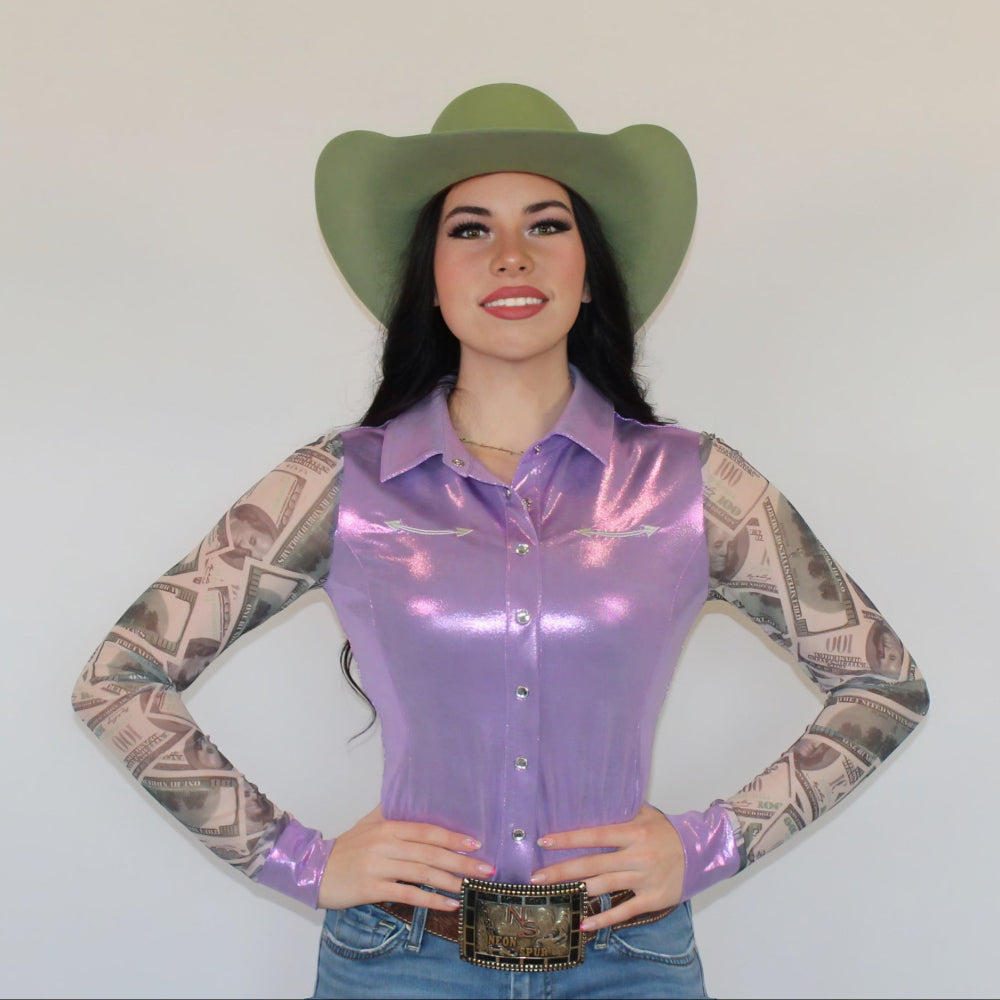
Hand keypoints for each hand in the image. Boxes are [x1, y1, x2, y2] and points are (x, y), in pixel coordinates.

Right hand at [317, 805, 493, 911]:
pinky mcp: (371, 889)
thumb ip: (392, 812)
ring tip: (472, 886)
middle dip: (461, 861)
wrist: (313, 870)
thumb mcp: (368, 823)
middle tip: (486, 868)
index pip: (427, 830)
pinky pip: (407, 895)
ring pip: (421, 874)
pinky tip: (449, 904)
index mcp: (388, 827)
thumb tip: (417, 797)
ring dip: (450, 881)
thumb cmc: (346, 848)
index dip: (452, 837)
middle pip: (429, 853)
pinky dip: (430, 901)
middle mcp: (385, 844)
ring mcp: (378, 867)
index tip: (476, 843)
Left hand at [530, 804, 684, 930]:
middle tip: (536, 877)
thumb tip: (589, 796)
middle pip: (593, 864)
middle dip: (562, 870)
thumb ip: (620, 810)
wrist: (701, 851)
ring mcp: (645, 879)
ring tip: (553, 895)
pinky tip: (583, 922)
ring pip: (605, 886)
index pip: (595, 835)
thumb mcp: (645, 814)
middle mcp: (638, 855)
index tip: (544, 842)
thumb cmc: (667, 831)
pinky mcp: (653, 899)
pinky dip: (603, 918)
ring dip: (577, 891)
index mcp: (634, 832)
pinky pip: (624, 911)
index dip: (569, 839)